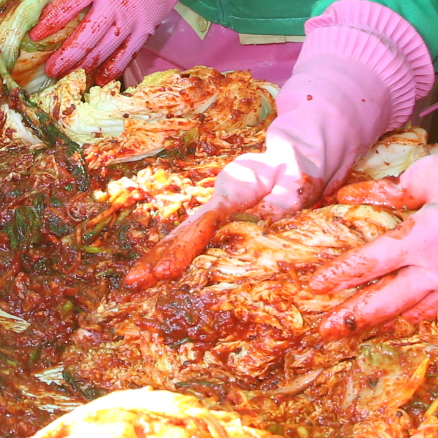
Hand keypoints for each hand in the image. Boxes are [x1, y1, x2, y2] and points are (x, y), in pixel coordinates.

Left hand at [28, 0, 195, 82]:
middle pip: (84, 36)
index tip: (35, 34)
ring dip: (84, 66)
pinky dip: (113, 68)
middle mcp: (113, 3)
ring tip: (67, 76)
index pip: (68, 5)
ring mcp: (131, 19)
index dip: (50, 22)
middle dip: (65, 56)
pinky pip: (127, 53)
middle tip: (50, 69)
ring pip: (103, 49)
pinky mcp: (146, 29)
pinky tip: (100, 78)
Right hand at [120, 131, 321, 289]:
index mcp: (236, 188)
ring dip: (160, 258)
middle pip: (185, 229)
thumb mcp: (300, 177)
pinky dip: (176, 257)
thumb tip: (265, 220)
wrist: (301, 154)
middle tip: (134, 282)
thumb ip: (284, 197)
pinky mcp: (225, 222)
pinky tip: (157, 274)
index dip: (186, 247)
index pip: (206, 222)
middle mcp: (221, 200)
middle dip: (159, 255)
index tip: (168, 270)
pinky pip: (197, 241)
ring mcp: (220, 211)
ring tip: (135, 282)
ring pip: (185, 236)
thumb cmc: (303, 163)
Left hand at [315, 149, 437, 334]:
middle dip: (352, 317)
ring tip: (361, 328)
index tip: (315, 285)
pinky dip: (418, 313)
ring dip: (384, 321)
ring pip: (414, 313)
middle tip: (325, 330)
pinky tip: (405, 314)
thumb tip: (351, 198)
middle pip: (386, 301)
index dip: (340, 275)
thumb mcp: (426, 175)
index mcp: (422, 236)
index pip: (370, 262)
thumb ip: (387, 192)